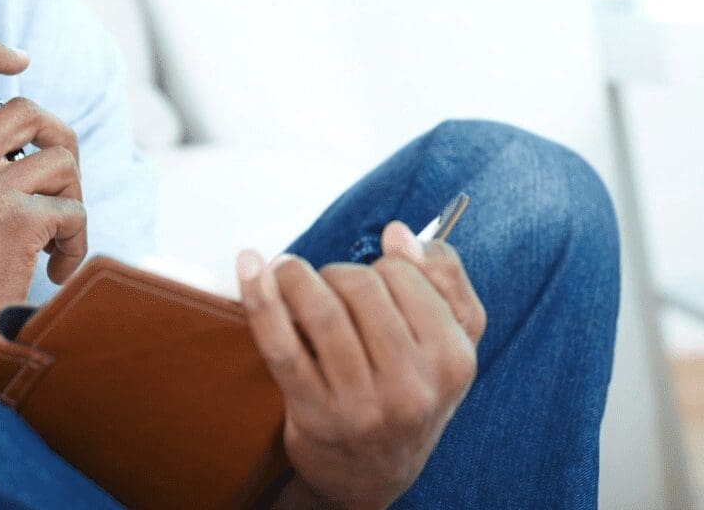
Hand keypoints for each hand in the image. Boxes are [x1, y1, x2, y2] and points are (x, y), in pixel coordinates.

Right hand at [0, 40, 85, 362]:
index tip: (20, 58)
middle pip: (26, 110)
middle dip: (57, 137)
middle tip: (61, 178)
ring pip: (60, 160)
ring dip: (70, 199)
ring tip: (55, 238)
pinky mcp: (17, 221)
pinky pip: (73, 212)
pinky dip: (74, 244)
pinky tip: (55, 271)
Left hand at [237, 222, 485, 509]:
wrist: (373, 470)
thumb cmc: (410, 389)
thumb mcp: (451, 341)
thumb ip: (443, 278)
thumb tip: (400, 234)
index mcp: (453, 359)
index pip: (403, 274)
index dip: (379, 266)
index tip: (366, 283)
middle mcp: (412, 386)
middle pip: (360, 288)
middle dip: (335, 273)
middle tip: (324, 284)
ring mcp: (362, 405)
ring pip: (321, 310)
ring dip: (294, 276)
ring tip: (285, 272)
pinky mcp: (314, 414)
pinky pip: (282, 345)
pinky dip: (261, 299)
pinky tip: (250, 266)